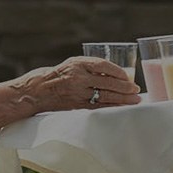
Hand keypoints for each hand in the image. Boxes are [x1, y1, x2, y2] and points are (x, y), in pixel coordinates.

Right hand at [7, 57, 140, 115]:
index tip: (128, 76)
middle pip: (107, 83)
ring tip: (135, 100)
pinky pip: (98, 107)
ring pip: (105, 97)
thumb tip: (116, 74)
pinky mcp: (75, 106)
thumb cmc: (57, 76)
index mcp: (77, 63)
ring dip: (123, 99)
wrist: (36, 91)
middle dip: (125, 88)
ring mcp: (76, 93)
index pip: (102, 65)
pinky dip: (111, 108)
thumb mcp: (72, 65)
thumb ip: (90, 68)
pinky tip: (121, 108)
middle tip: (137, 90)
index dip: (118, 71)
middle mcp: (77, 78)